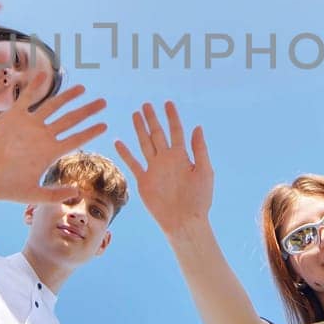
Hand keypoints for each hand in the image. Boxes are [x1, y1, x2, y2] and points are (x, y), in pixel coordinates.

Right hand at [0, 74, 108, 202]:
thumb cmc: (3, 187)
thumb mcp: (30, 194)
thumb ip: (53, 195)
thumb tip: (77, 194)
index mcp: (49, 152)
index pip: (76, 139)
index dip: (91, 132)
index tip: (105, 125)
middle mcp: (43, 136)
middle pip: (70, 120)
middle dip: (87, 111)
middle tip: (104, 103)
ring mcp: (29, 124)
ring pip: (53, 106)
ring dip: (68, 97)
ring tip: (83, 88)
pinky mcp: (13, 116)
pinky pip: (26, 98)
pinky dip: (35, 87)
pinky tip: (45, 74)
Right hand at [114, 101, 213, 239]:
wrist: (184, 220)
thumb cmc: (199, 199)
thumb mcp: (204, 171)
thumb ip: (199, 149)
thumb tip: (197, 127)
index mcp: (182, 156)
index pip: (176, 131)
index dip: (172, 117)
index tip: (168, 103)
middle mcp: (166, 159)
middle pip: (158, 134)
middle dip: (152, 119)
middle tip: (146, 104)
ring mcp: (154, 169)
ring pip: (145, 144)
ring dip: (140, 130)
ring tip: (135, 115)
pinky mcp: (144, 180)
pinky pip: (133, 163)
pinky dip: (125, 153)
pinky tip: (119, 141)